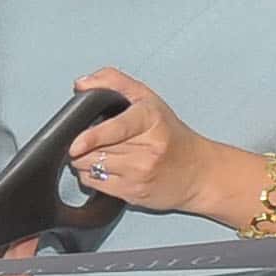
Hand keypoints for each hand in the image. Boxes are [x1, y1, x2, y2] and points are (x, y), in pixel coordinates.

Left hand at [65, 68, 219, 214]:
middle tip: (85, 140)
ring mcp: (141, 173)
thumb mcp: (148, 99)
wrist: (198, 172)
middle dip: (82, 145)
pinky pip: (96, 184)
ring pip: (92, 167)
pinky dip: (90, 175)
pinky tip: (104, 167)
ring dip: (83, 160)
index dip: (93, 136)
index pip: (117, 128)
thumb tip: (82, 84)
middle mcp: (148, 148)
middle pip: (97, 149)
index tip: (76, 143)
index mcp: (150, 119)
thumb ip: (113, 82)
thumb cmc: (171, 135)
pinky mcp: (134, 193)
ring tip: (96, 152)